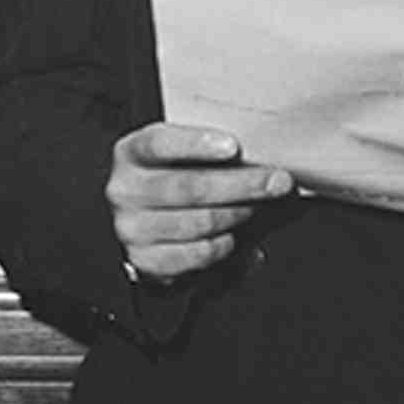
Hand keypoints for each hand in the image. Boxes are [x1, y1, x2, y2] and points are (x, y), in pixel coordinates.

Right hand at [106, 123, 291, 282]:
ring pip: (197, 222)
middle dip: (241, 184)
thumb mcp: (181, 155)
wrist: (145, 218)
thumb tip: (258, 157)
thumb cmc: (174, 177)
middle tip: (277, 182)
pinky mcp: (146, 260)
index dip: (196, 144)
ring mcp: (132, 228)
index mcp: (132, 153)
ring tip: (260, 206)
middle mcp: (126, 191)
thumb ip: (211, 152)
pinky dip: (221, 246)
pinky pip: (194, 255)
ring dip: (237, 214)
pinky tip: (235, 237)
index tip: (234, 146)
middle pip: (189, 187)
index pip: (160, 143)